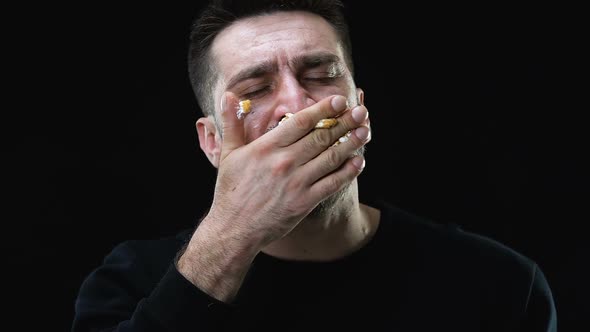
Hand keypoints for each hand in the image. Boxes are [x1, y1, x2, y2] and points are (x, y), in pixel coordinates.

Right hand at [178, 93, 369, 301]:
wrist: (234, 229)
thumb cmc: (230, 191)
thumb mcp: (227, 154)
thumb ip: (232, 122)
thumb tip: (228, 95)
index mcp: (266, 147)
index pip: (301, 122)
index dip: (324, 109)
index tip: (340, 100)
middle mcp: (284, 162)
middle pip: (321, 136)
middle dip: (344, 122)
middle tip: (361, 111)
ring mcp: (296, 183)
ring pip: (331, 157)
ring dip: (351, 143)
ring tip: (365, 131)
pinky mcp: (304, 202)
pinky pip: (332, 183)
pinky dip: (348, 172)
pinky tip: (359, 161)